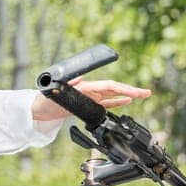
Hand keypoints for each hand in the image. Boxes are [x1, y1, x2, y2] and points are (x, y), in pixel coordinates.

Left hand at [31, 77, 151, 122]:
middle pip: (115, 89)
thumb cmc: (44, 98)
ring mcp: (90, 98)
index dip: (123, 89)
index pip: (109, 87)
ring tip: (143, 95)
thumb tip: (81, 77)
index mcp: (85, 87)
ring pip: (113, 95)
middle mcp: (90, 90)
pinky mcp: (87, 105)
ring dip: (127, 95)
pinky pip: (106, 103)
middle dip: (132, 91)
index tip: (135, 92)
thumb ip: (68, 84)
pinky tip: (127, 102)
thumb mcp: (55, 91)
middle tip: (147, 93)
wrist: (37, 108)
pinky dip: (117, 102)